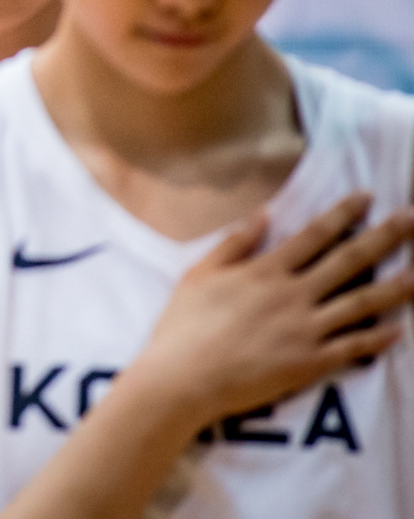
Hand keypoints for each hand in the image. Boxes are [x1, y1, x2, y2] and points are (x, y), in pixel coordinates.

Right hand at [138, 193, 413, 423]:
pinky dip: (379, 338)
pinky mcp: (310, 362)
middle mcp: (293, 296)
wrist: (184, 377)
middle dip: (384, 237)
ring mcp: (305, 330)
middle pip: (348, 261)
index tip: (367, 196)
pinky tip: (400, 329)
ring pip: (362, 303)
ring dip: (396, 286)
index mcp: (265, 271)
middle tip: (411, 219)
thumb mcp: (200, 274)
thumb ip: (233, 243)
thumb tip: (262, 214)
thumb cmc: (183, 325)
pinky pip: (353, 347)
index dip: (343, 213)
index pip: (314, 235)